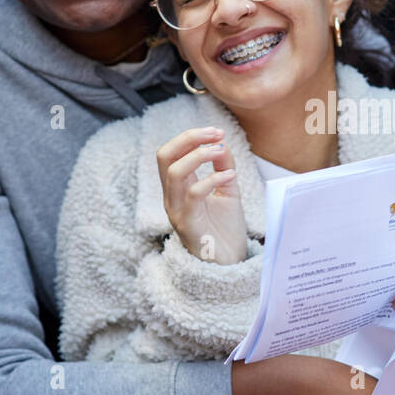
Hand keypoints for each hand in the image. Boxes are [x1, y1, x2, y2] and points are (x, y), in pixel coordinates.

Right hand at [157, 126, 247, 263]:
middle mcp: (172, 197)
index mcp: (178, 188)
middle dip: (188, 138)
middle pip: (164, 156)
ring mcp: (177, 211)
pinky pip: (194, 195)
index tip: (216, 131)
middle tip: (214, 134)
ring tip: (221, 151)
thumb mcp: (227, 191)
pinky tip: (230, 177)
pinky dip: (212, 179)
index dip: (189, 137)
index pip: (170, 153)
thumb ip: (223, 167)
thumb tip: (221, 143)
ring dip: (200, 156)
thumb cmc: (225, 230)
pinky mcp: (188, 225)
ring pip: (175, 173)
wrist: (230, 263)